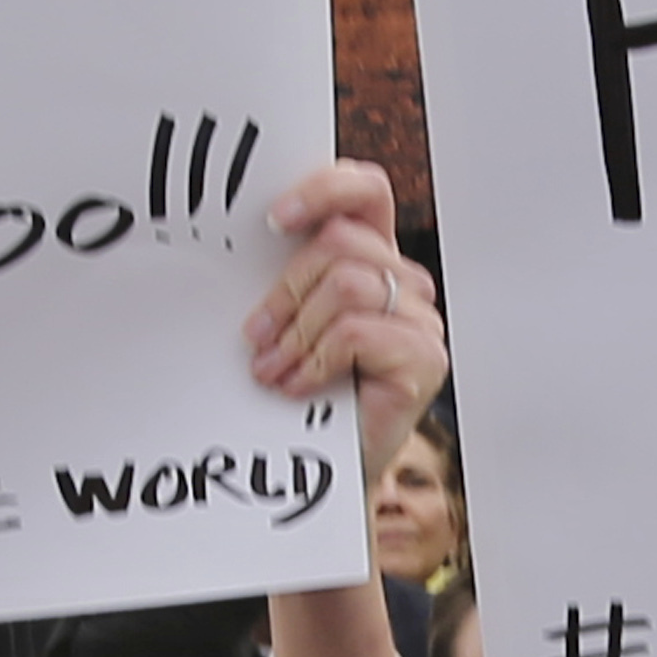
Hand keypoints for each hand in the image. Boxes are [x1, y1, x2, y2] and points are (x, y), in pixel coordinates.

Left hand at [246, 160, 446, 483]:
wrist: (326, 468)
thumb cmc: (303, 395)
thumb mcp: (287, 324)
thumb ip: (285, 281)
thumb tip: (231, 251)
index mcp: (372, 257)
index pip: (365, 191)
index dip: (324, 189)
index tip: (274, 218)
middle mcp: (404, 281)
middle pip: (340, 242)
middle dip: (285, 291)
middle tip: (256, 337)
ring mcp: (421, 319)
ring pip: (346, 285)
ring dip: (296, 333)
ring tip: (275, 371)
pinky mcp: (425, 357)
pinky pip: (356, 332)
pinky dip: (316, 360)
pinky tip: (299, 387)